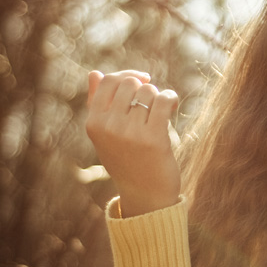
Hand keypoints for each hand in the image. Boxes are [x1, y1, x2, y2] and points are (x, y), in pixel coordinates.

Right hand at [85, 70, 180, 216]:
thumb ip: (98, 103)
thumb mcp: (106, 134)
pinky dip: (171, 98)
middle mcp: (108, 127)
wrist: (146, 194)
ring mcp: (130, 133)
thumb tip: (94, 72)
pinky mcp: (153, 138)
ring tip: (160, 112)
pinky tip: (172, 105)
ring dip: (159, 97)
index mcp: (94, 124)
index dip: (128, 76)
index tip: (142, 81)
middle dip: (145, 88)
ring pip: (149, 91)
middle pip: (130, 83)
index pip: (108, 81)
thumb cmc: (127, 159)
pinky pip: (163, 100)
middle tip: (152, 104)